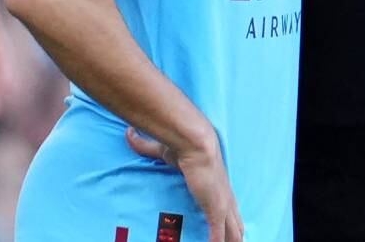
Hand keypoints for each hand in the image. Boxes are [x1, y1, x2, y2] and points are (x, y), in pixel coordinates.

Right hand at [127, 126, 243, 241]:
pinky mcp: (216, 210)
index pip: (227, 205)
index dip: (228, 216)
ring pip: (232, 230)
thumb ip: (145, 145)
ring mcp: (222, 203)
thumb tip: (129, 134)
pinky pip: (218, 234)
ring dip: (230, 240)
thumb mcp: (164, 150)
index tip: (226, 224)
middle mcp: (224, 195)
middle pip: (235, 221)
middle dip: (234, 234)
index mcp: (217, 184)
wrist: (195, 142)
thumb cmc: (183, 145)